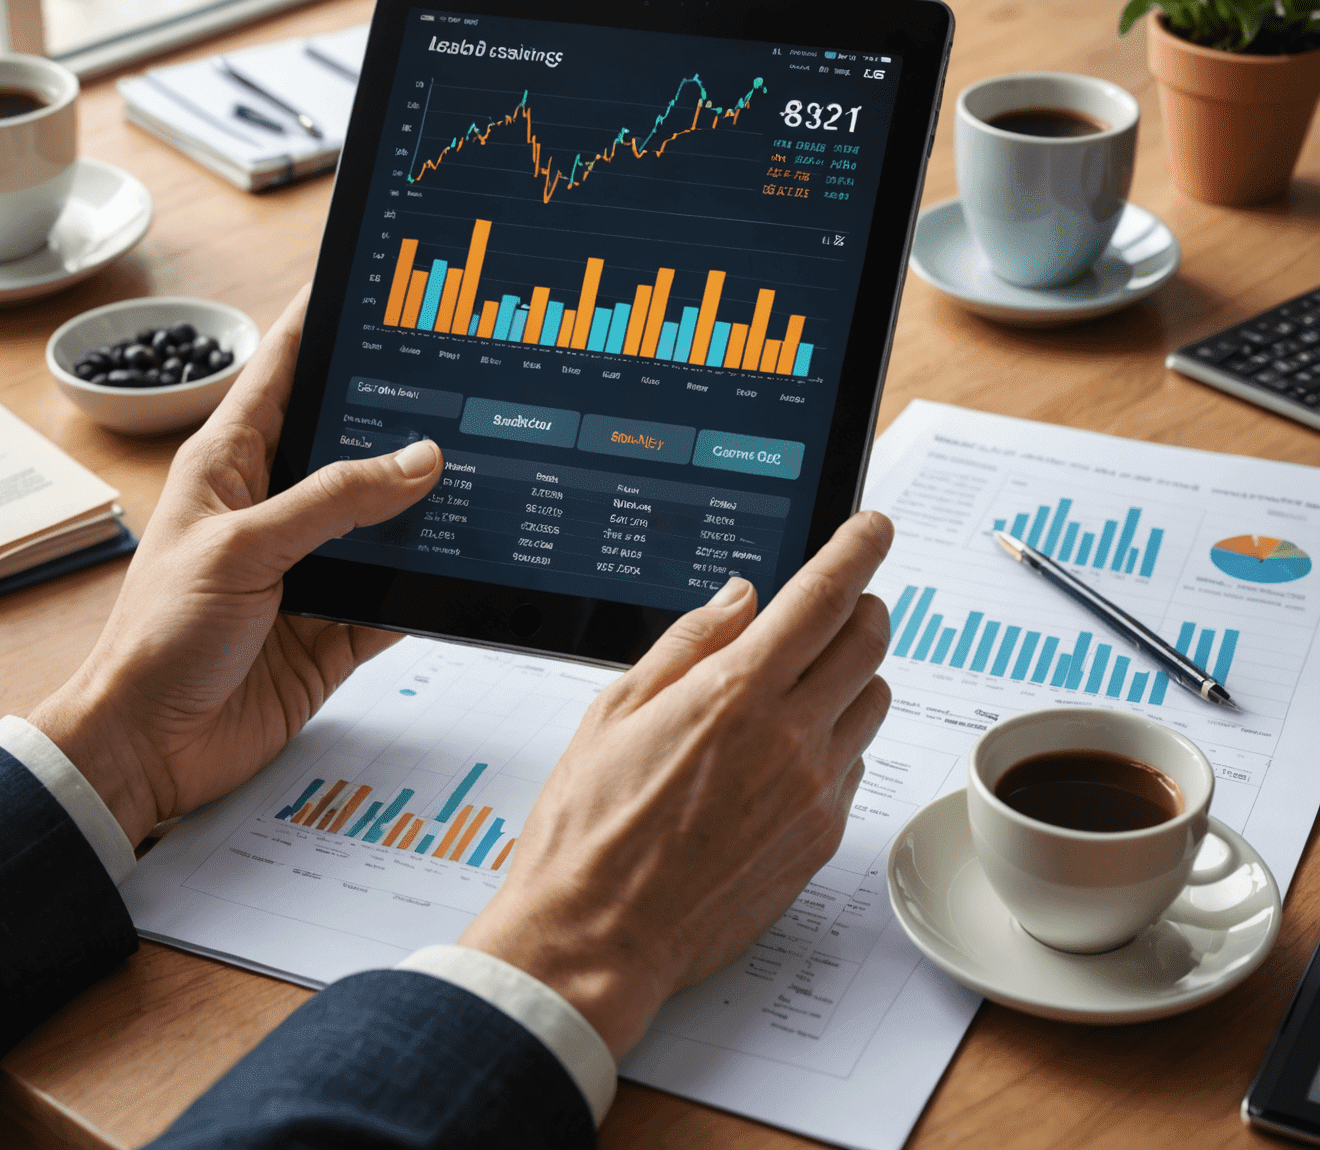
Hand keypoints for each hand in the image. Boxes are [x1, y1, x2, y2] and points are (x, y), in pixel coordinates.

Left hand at [29, 287, 442, 845]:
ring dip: (429, 499)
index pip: (284, 367)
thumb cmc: (160, 638)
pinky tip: (476, 558)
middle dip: (402, 408)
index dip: (323, 318)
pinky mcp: (336, 620)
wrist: (148, 750)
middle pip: (350, 437)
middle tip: (469, 370)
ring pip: (385, 513)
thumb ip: (332, 502)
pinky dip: (434, 578)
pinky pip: (399, 588)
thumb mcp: (244, 549)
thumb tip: (418, 459)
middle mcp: (276, 504)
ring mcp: (310, 563)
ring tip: (493, 457)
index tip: (371, 278)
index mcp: (233, 462)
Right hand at [457, 512, 894, 1057]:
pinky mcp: (821, 839)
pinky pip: (855, 763)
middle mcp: (789, 736)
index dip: (857, 549)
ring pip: (873, 700)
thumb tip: (742, 597)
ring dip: (853, 671)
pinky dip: (837, 736)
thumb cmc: (589, 825)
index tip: (873, 527)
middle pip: (868, 640)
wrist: (597, 936)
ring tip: (803, 677)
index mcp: (734, 691)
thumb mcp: (617, 708)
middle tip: (835, 599)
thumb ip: (689, 641)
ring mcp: (814, 791)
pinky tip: (787, 747)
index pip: (823, 596)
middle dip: (861, 603)